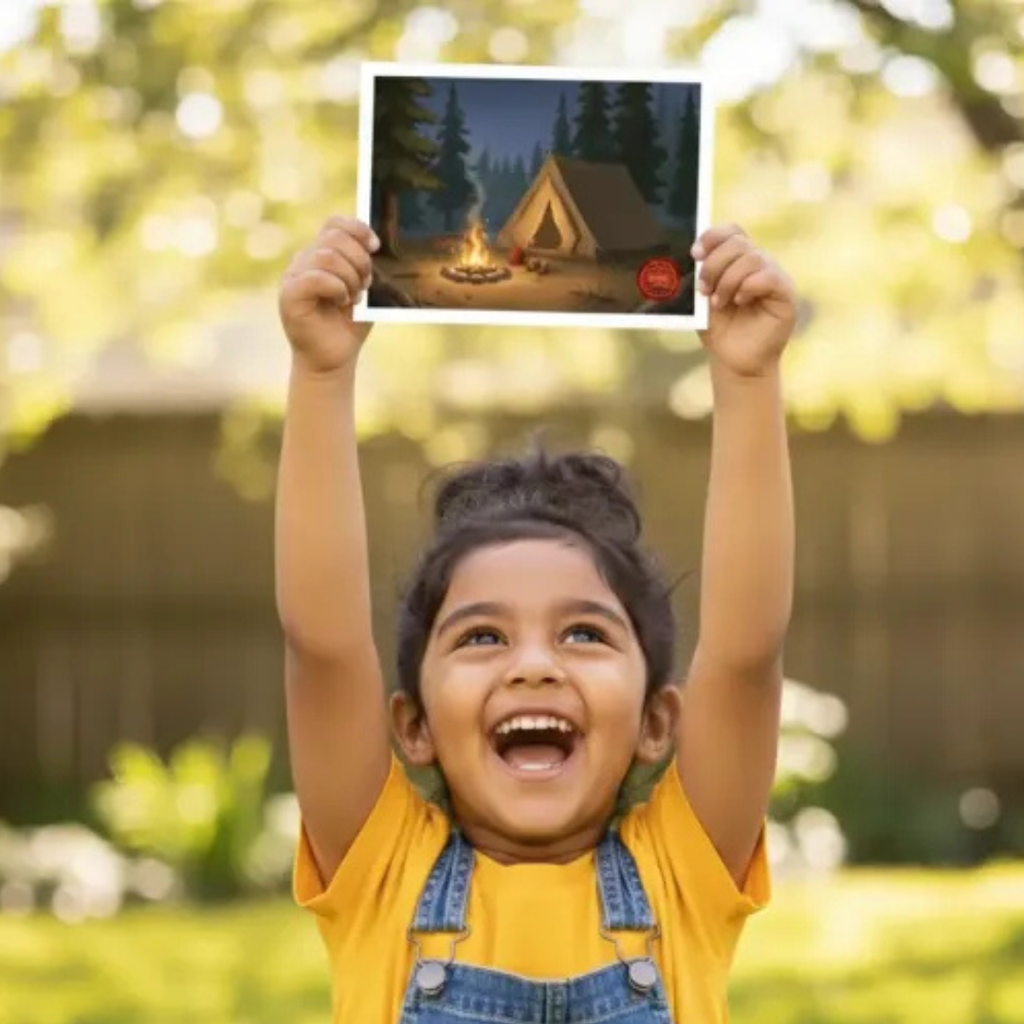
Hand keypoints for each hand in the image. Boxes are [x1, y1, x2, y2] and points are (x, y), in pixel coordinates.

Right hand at [279, 216, 379, 374]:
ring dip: (350, 277)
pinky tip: (342, 301)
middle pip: (334, 237)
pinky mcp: (289, 294)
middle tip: (366, 284)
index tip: (376, 247)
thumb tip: (374, 244)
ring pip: (327, 256)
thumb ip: (365, 265)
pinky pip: (316, 277)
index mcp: (321, 253)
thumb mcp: (364, 290)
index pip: (335, 223)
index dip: (358, 229)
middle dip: (359, 260)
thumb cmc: (348, 324)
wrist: (333, 358)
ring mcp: (293, 275)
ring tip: (353, 297)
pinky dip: (337, 288)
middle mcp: (304, 260)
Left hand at [694, 225, 796, 378]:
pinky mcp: (786, 294)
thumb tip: (690, 257)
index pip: (732, 232)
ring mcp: (775, 277)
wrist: (734, 361)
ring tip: (720, 302)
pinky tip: (739, 301)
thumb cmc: (720, 330)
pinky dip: (748, 287)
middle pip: (739, 242)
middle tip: (703, 289)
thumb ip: (699, 277)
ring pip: (753, 258)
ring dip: (728, 280)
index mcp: (739, 261)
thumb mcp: (702, 300)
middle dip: (714, 264)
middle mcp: (759, 264)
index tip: (694, 254)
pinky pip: (769, 276)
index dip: (713, 237)